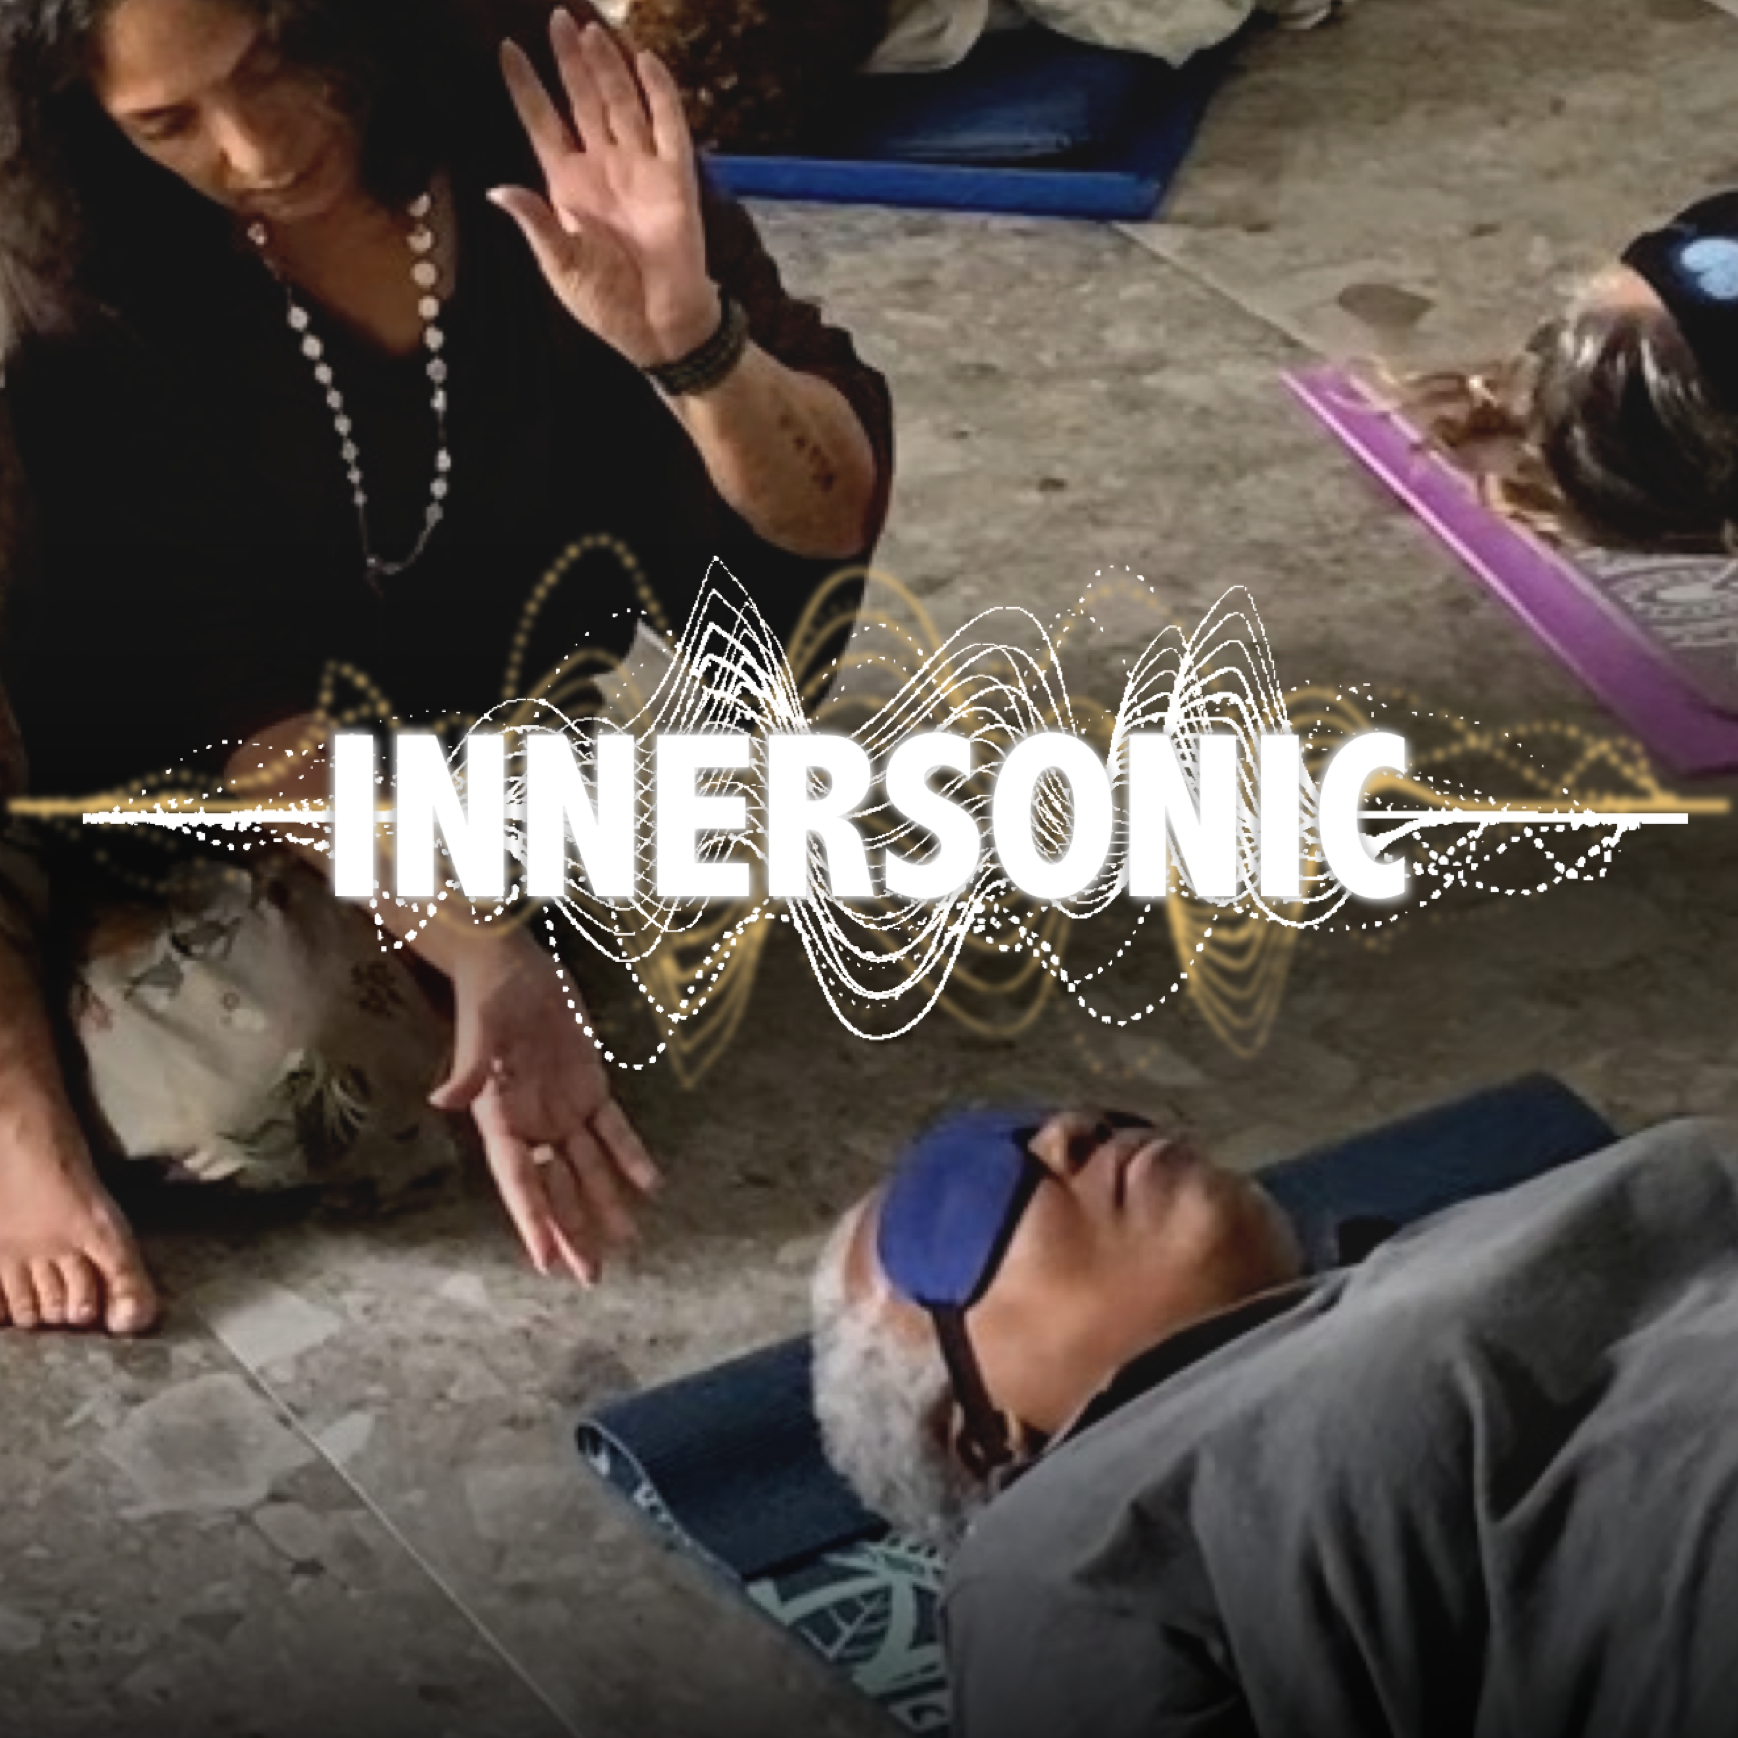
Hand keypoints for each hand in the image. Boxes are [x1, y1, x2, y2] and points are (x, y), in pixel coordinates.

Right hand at [428, 933, 659, 1283]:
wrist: (512, 962)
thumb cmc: (488, 995)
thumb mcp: (478, 1029)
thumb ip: (467, 1067)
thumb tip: (441, 1099)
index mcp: (499, 1117)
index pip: (518, 1180)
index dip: (533, 1221)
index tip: (546, 1263)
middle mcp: (531, 1122)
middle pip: (555, 1188)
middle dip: (573, 1232)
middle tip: (592, 1276)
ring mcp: (561, 1107)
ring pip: (586, 1169)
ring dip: (605, 1205)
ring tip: (627, 1244)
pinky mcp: (588, 1085)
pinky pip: (613, 1130)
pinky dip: (630, 1157)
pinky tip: (650, 1186)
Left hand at [492, 11, 722, 367]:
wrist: (658, 327)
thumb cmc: (607, 303)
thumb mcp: (561, 266)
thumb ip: (536, 223)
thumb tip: (498, 189)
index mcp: (567, 186)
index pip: (542, 124)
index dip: (526, 88)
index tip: (507, 48)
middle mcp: (602, 167)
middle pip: (581, 100)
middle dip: (569, 60)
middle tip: (557, 17)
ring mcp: (639, 168)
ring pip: (620, 103)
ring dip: (605, 67)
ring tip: (588, 30)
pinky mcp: (674, 178)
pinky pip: (668, 126)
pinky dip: (659, 93)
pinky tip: (645, 62)